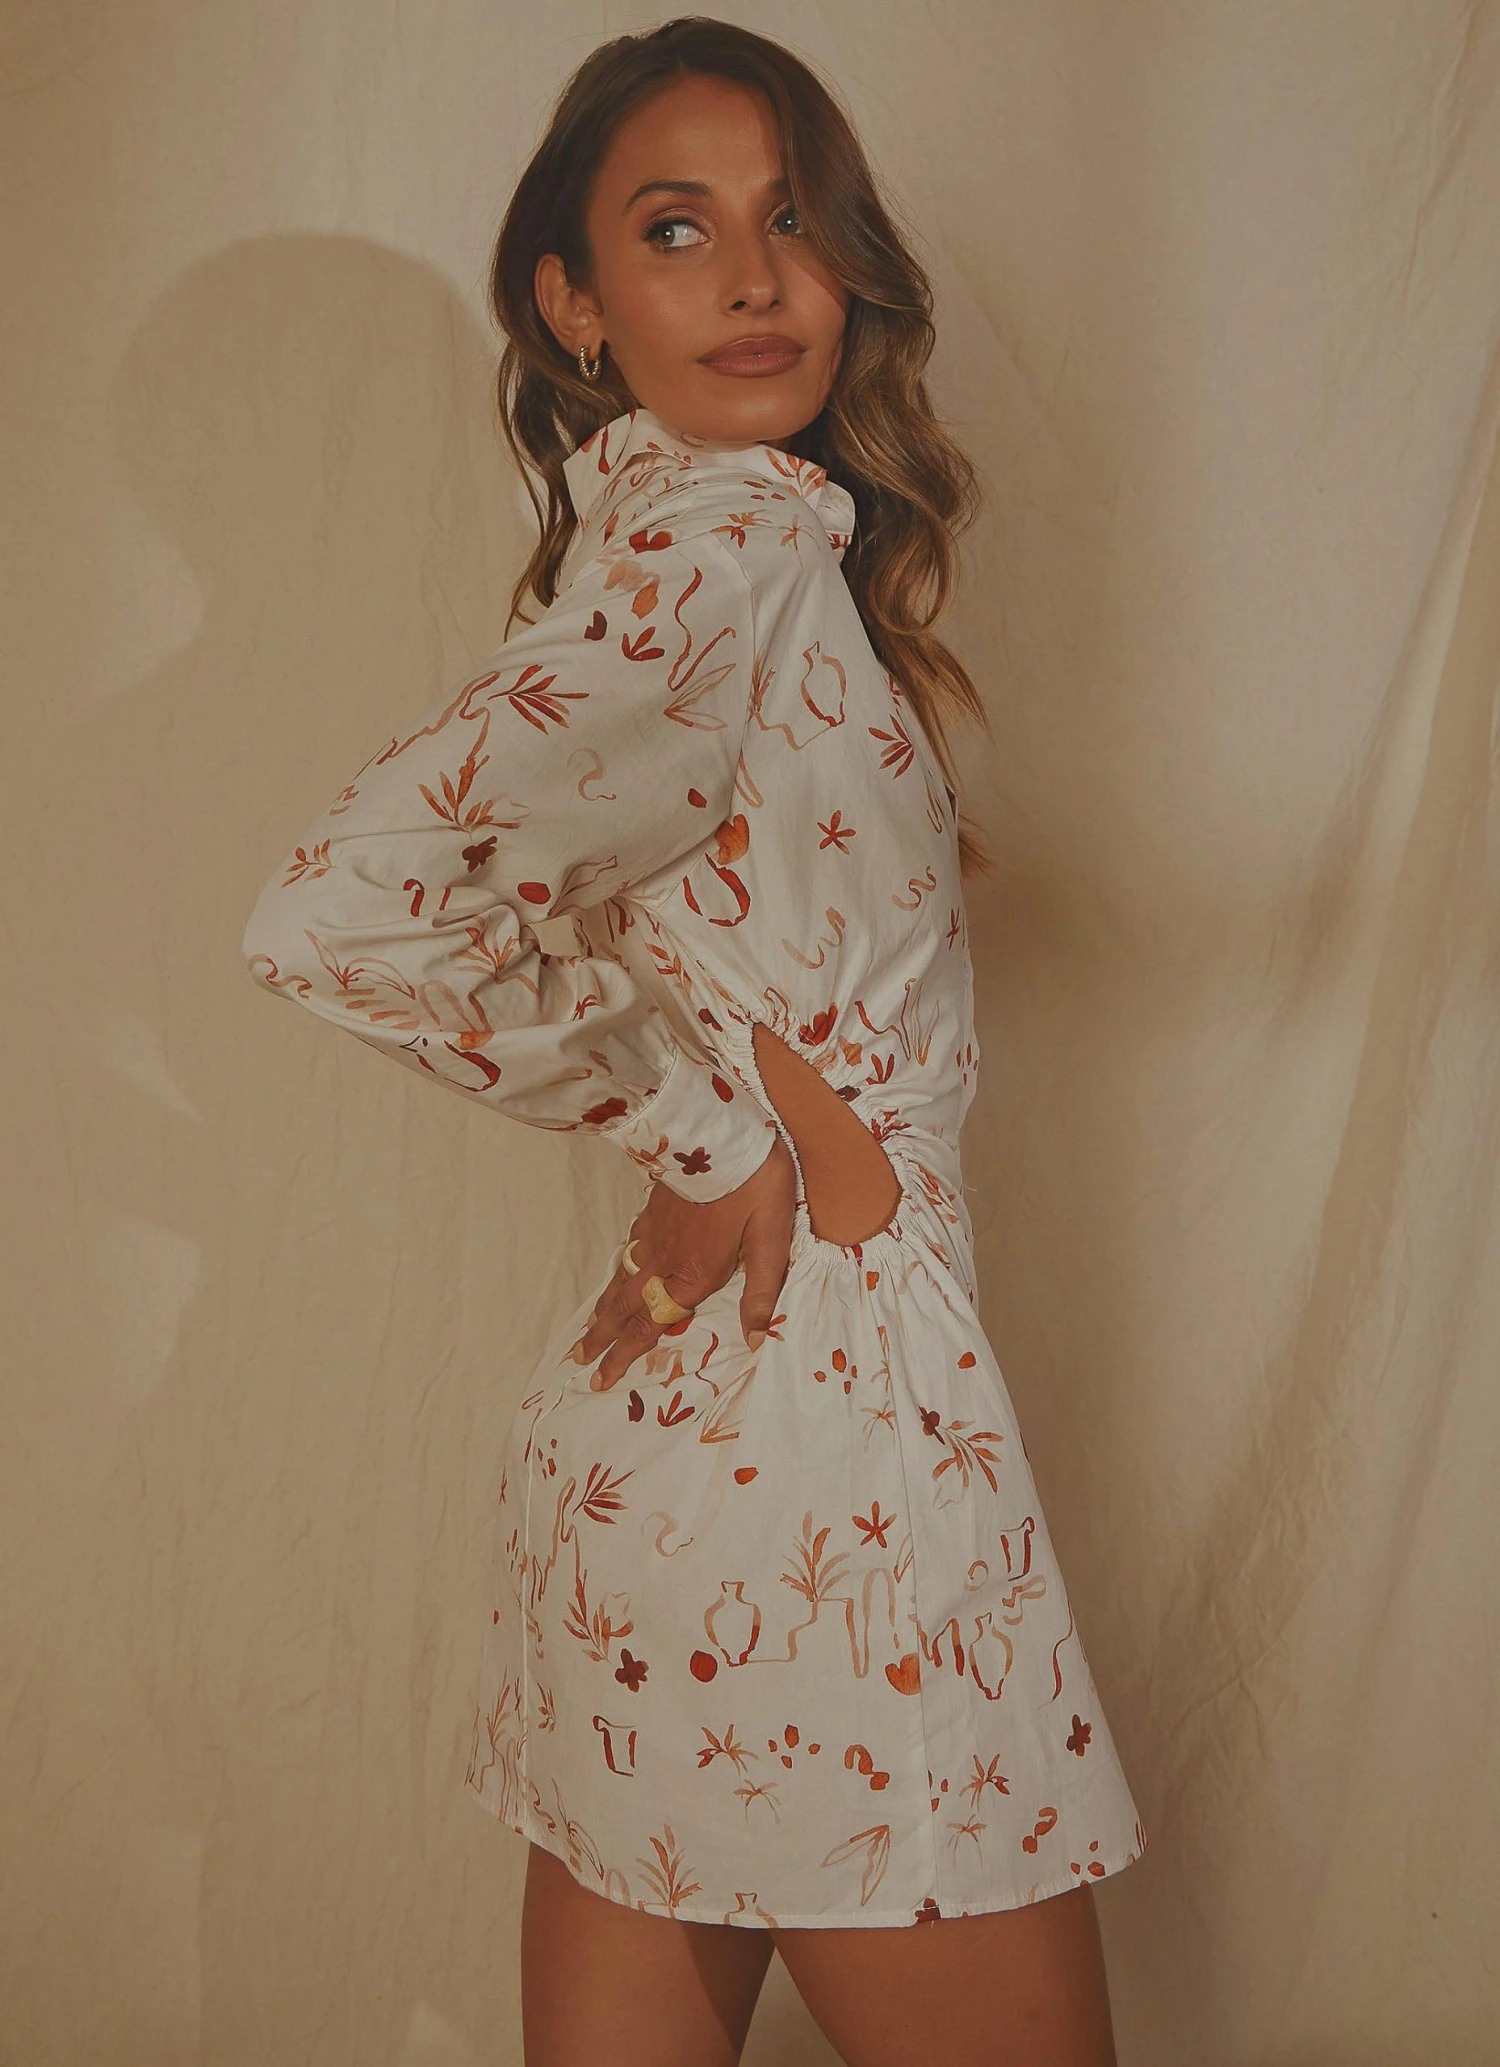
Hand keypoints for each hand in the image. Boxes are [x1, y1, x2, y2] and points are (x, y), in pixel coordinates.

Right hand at [571, 1133, 798, 1389]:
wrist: (720, 1130)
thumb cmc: (753, 1185)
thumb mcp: (771, 1240)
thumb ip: (761, 1291)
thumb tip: (756, 1339)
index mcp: (693, 1276)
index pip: (651, 1326)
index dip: (625, 1355)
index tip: (601, 1378)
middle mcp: (665, 1261)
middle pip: (625, 1308)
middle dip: (602, 1338)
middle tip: (579, 1361)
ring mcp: (653, 1234)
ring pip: (621, 1280)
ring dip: (603, 1309)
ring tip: (586, 1329)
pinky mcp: (652, 1210)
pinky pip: (628, 1249)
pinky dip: (616, 1270)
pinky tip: (616, 1271)